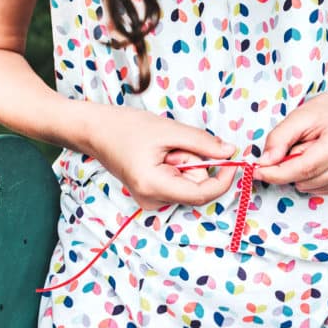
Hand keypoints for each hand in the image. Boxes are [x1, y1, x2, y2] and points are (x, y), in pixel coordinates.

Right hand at [72, 103, 237, 209]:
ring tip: (164, 148)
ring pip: (187, 186)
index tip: (233, 160)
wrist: (95, 130)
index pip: (201, 195)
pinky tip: (160, 155)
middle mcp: (151, 201)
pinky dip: (177, 168)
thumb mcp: (169, 130)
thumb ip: (203, 143)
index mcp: (154, 187)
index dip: (223, 180)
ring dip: (185, 165)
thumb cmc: (126, 127)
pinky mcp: (150, 194)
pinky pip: (178, 184)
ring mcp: (150, 200)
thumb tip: (230, 153)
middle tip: (176, 144)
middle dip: (195, 165)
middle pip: (195, 190)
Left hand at [253, 89, 327, 194]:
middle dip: (289, 168)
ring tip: (311, 151)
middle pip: (306, 180)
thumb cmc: (327, 112)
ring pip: (310, 188)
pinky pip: (320, 190)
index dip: (277, 173)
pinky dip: (311, 179)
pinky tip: (319, 161)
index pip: (305, 168)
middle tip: (296, 146)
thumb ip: (279, 138)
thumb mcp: (299, 116)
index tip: (257, 171)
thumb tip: (265, 163)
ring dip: (301, 174)